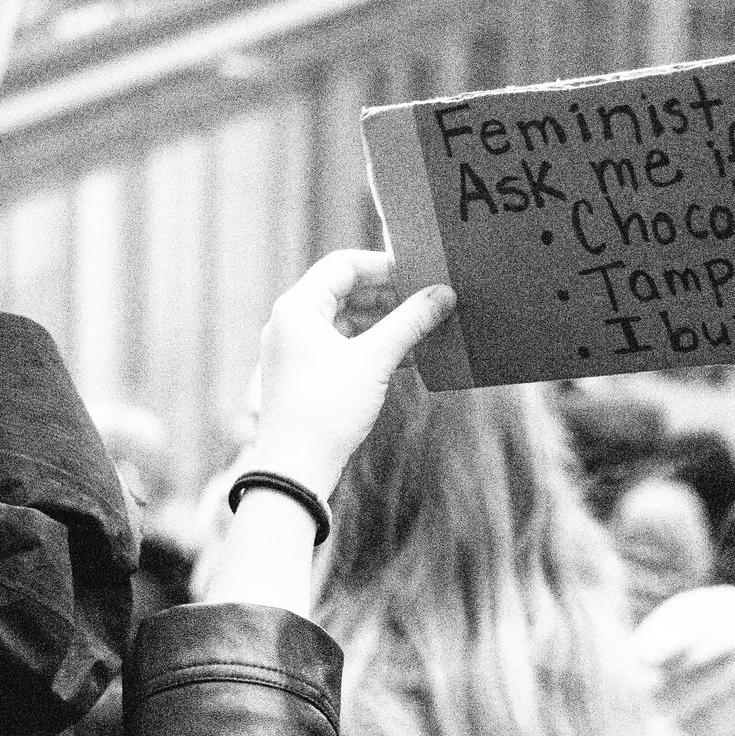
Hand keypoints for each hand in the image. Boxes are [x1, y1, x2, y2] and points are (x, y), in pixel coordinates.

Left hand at [239, 250, 454, 500]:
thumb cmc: (325, 409)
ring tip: (423, 330)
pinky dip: (371, 347)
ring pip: (347, 322)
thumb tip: (443, 295)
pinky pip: (342, 347)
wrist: (294, 470)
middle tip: (427, 302)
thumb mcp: (375, 360)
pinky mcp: (304, 375)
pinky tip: (407, 357)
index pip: (343, 265)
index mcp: (297, 307)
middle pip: (345, 292)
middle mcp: (290, 323)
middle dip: (389, 297)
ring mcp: (295, 350)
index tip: (419, 274)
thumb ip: (410, 322)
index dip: (383, 266)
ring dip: (384, 324)